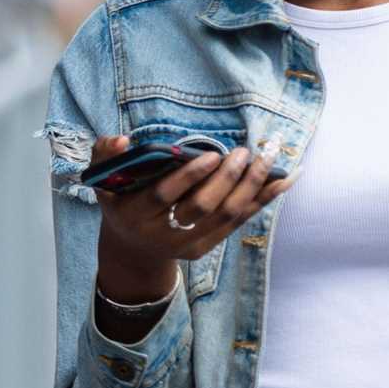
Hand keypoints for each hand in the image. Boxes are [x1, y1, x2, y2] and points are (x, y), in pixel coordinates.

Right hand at [91, 135, 298, 303]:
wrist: (133, 247)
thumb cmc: (121, 200)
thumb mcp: (104, 180)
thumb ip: (105, 156)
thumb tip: (121, 139)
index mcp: (134, 214)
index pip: (164, 196)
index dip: (189, 177)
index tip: (211, 155)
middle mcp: (161, 234)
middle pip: (201, 208)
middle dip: (226, 179)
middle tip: (243, 152)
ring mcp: (187, 244)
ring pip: (226, 216)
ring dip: (251, 187)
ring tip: (267, 159)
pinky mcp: (207, 247)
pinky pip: (240, 221)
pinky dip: (264, 199)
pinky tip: (284, 179)